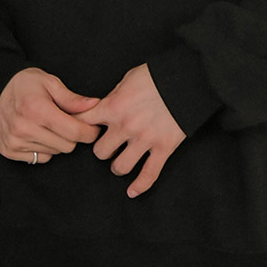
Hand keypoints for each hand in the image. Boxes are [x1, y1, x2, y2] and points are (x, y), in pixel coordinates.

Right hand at [0, 67, 102, 163]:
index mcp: (37, 109)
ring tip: (48, 125)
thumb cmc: (25, 84)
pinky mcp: (8, 150)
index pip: (74, 132)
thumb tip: (94, 105)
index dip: (90, 132)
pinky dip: (43, 148)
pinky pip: (39, 158)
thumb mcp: (50, 83)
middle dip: (73, 136)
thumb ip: (72, 98)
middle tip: (67, 123)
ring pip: (54, 153)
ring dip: (57, 142)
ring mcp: (14, 141)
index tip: (93, 128)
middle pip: (67, 146)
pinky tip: (37, 133)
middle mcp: (23, 128)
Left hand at [74, 63, 185, 197]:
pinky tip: (132, 192)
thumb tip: (104, 107)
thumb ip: (113, 96)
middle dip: (103, 149)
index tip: (81, 132)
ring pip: (120, 167)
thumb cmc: (157, 74)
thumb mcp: (127, 79)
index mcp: (113, 106)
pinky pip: (149, 175)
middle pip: (100, 152)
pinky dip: (140, 186)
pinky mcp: (163, 148)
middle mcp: (125, 126)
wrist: (187, 78)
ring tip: (121, 161)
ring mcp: (144, 139)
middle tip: (109, 146)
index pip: (83, 123)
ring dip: (118, 166)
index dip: (79, 128)